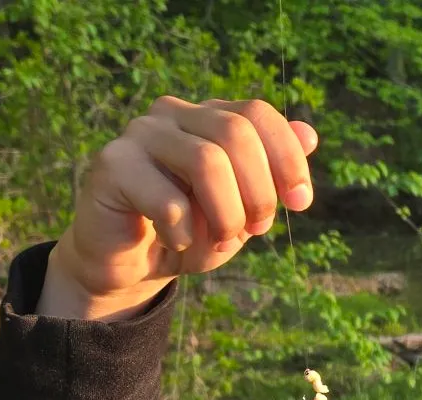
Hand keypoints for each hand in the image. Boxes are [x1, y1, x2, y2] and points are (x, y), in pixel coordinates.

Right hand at [40, 96, 317, 321]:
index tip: (299, 203)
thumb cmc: (192, 231)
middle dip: (259, 194)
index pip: (257, 113)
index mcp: (208, 118)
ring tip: (219, 242)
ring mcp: (140, 134)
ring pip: (206, 162)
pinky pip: (168, 201)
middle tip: (253, 231)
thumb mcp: (244, 209)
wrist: (133, 264)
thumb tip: (309, 134)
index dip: (288, 159)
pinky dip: (185, 234)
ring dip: (226, 216)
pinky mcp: (113, 166)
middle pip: (236, 133)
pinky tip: (176, 242)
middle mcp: (173, 114)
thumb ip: (273, 175)